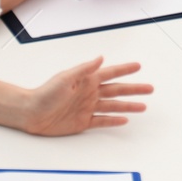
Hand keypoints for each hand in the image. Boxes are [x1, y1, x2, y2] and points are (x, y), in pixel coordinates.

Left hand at [17, 57, 151, 135]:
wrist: (32, 113)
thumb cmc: (45, 93)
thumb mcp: (66, 78)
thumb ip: (84, 69)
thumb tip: (100, 58)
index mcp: (87, 80)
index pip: (111, 73)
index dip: (125, 70)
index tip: (138, 66)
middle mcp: (90, 93)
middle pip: (117, 90)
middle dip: (134, 89)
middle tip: (149, 88)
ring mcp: (88, 108)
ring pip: (114, 106)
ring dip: (128, 106)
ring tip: (143, 106)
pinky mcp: (83, 122)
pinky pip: (103, 121)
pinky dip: (114, 120)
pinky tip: (124, 120)